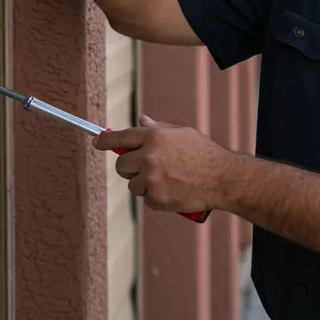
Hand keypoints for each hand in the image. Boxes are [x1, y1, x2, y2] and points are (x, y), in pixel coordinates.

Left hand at [95, 115, 232, 212]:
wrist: (222, 177)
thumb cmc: (204, 153)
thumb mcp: (182, 133)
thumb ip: (159, 128)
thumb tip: (142, 120)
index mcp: (154, 136)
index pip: (121, 137)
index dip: (106, 141)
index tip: (97, 142)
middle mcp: (149, 156)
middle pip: (122, 165)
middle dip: (129, 168)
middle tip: (143, 170)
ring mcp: (151, 178)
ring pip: (133, 184)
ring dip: (144, 184)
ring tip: (167, 181)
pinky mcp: (155, 198)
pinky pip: (146, 199)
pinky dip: (157, 198)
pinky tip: (173, 191)